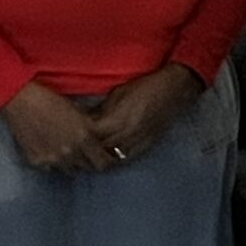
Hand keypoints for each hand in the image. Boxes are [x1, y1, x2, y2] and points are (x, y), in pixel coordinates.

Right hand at [0, 80, 114, 173]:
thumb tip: (103, 141)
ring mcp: (53, 159)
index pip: (103, 162)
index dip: (107, 161)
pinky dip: (54, 163)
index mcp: (84, 138)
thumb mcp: (81, 115)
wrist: (22, 102)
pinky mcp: (37, 161)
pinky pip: (51, 168)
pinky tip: (51, 151)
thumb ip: (93, 131)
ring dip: (72, 163)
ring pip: (70, 169)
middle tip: (88, 155)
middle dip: (90, 161)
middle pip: (88, 167)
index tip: (107, 159)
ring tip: (69, 151)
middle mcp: (70, 152)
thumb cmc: (53, 102)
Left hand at [88, 65, 204, 165]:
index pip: (92, 136)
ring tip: (91, 153)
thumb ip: (101, 110)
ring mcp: (139, 141)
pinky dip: (116, 157)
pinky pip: (127, 157)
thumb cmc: (145, 87)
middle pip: (100, 151)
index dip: (80, 136)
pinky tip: (110, 153)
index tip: (71, 133)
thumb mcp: (117, 94)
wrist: (173, 89)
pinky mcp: (148, 144)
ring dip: (101, 156)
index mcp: (118, 120)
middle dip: (87, 149)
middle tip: (77, 146)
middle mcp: (128, 134)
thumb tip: (86, 121)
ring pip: (113, 159)